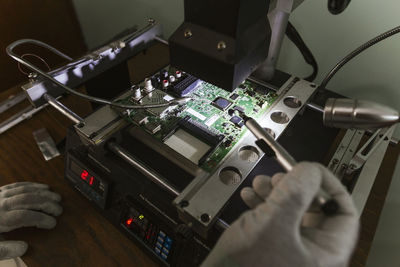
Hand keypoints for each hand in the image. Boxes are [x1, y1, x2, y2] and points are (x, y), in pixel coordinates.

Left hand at [0, 182, 61, 259]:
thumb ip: (4, 250)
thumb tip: (24, 247)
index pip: (25, 216)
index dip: (41, 219)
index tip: (53, 223)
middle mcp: (0, 204)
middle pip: (28, 199)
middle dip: (47, 203)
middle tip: (59, 209)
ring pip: (25, 190)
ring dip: (42, 192)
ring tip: (56, 197)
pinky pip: (17, 185)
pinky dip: (32, 185)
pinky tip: (42, 187)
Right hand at [202, 162, 358, 266]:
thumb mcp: (274, 225)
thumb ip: (295, 193)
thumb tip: (310, 171)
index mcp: (326, 253)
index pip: (344, 212)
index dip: (329, 186)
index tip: (312, 171)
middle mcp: (312, 252)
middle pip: (314, 209)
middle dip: (294, 187)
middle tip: (280, 178)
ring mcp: (291, 250)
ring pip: (292, 211)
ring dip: (275, 192)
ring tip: (260, 184)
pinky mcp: (273, 248)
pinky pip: (275, 219)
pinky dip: (263, 204)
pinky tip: (251, 197)